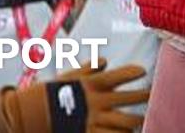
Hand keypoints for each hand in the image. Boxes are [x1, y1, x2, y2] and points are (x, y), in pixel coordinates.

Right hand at [2, 60, 149, 131]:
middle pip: (129, 100)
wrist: (31, 114)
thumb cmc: (52, 93)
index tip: (143, 70)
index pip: (117, 75)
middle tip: (153, 95)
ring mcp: (94, 120)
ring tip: (142, 119)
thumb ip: (89, 69)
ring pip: (126, 123)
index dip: (132, 72)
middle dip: (144, 97)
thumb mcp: (70, 78)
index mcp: (92, 85)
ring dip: (136, 121)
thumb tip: (105, 61)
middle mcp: (96, 102)